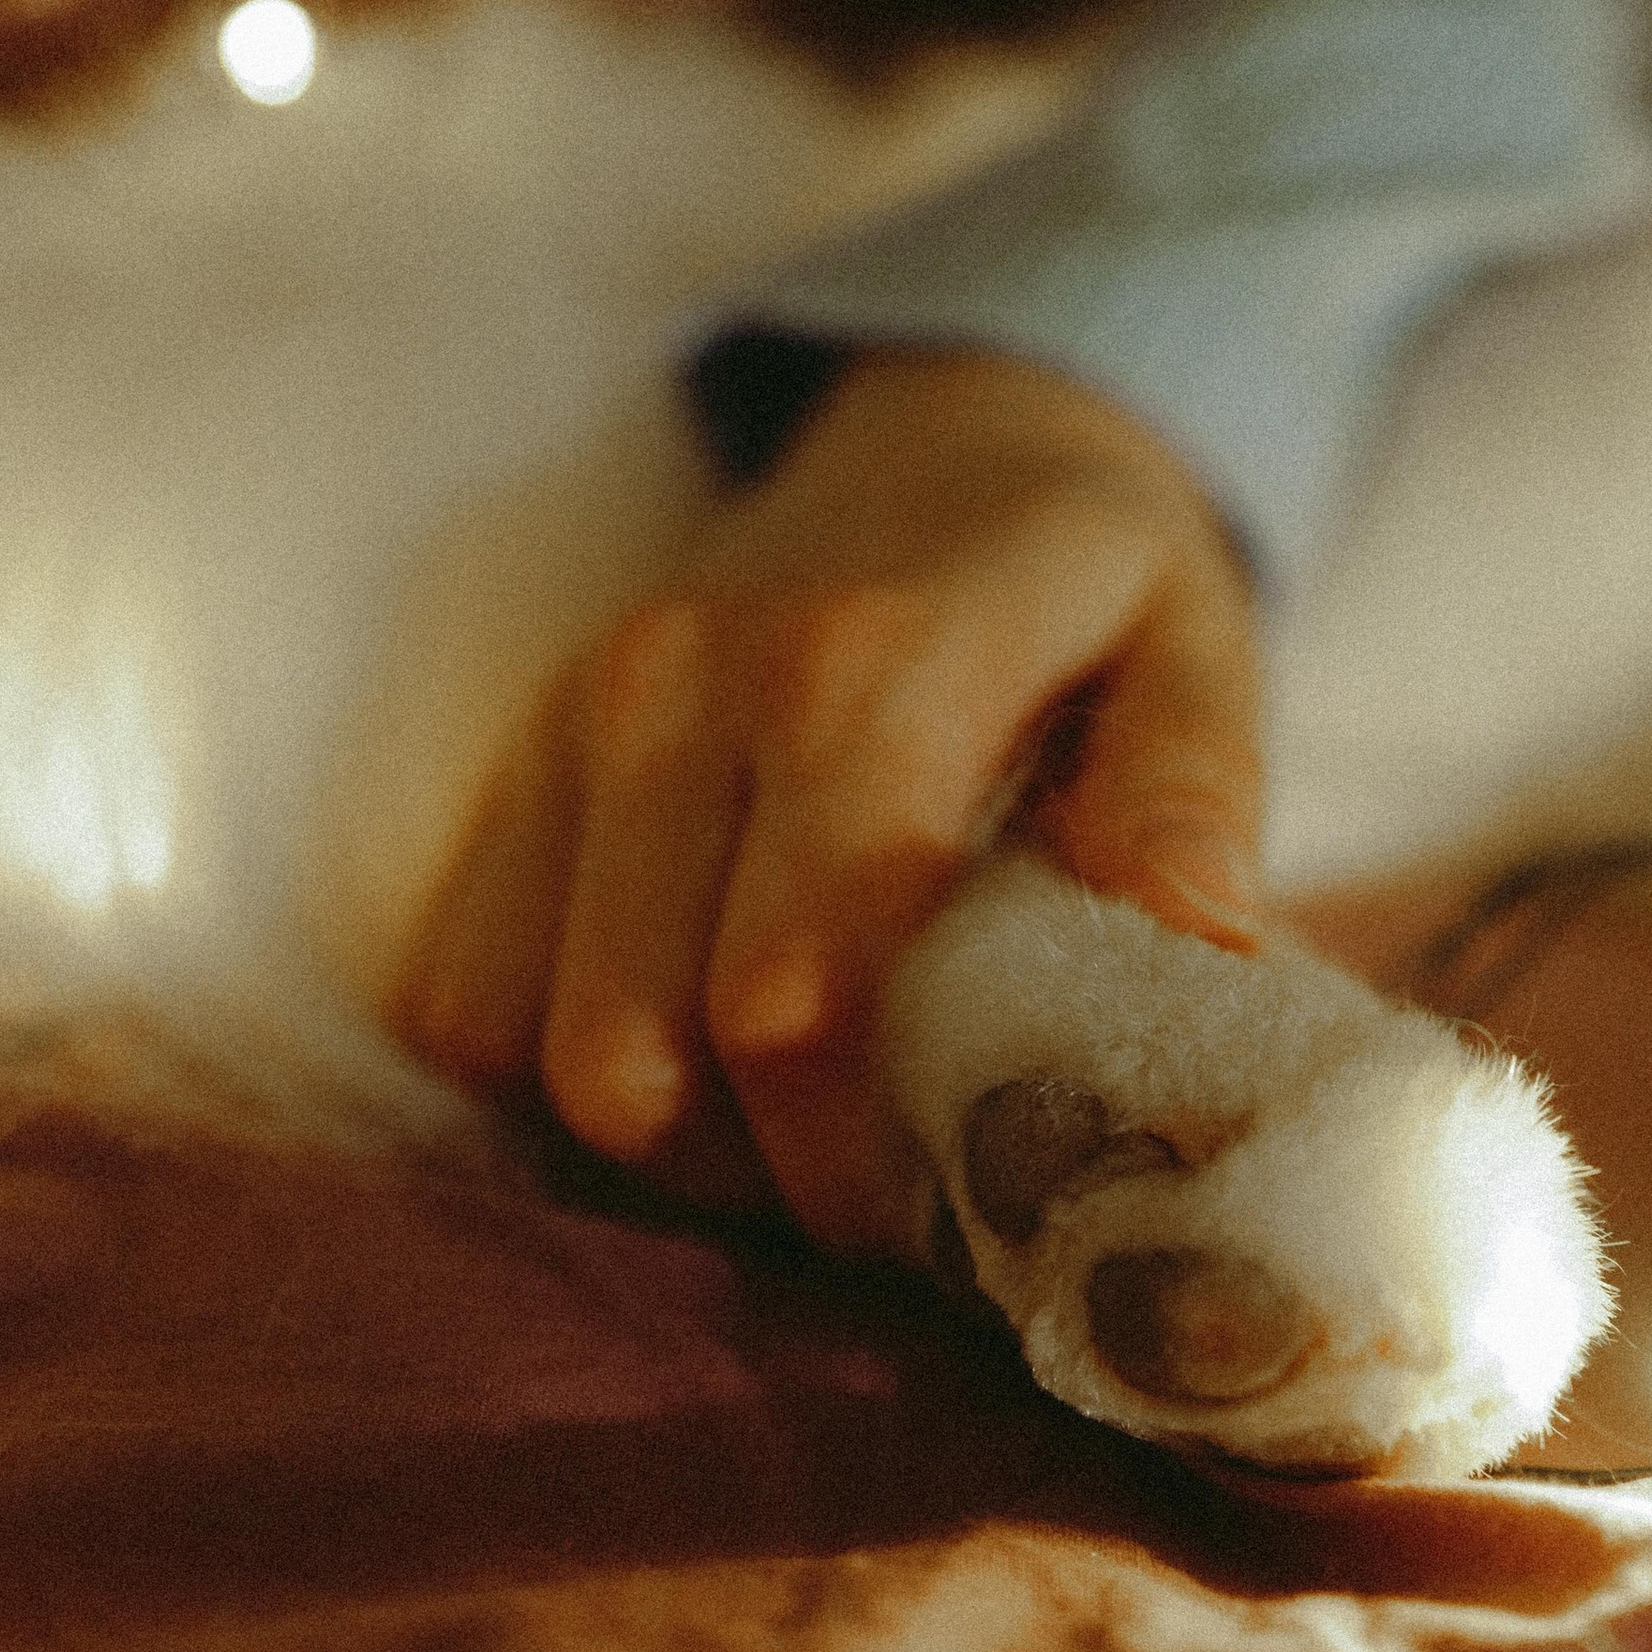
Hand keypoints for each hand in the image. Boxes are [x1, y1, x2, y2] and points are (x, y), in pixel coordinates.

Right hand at [387, 347, 1264, 1252]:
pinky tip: (690, 1061)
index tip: (944, 1218)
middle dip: (748, 1179)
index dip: (849, 1163)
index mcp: (857, 672)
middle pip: (627, 1055)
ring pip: (516, 1041)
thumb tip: (1198, 939)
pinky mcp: (507, 766)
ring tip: (784, 1132)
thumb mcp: (1199, 642)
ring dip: (646, 1139)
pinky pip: (453, 992)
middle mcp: (674, 690)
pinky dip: (547, 1075)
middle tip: (874, 1199)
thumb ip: (1190, 790)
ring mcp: (567, 725)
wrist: (952, 432)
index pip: (788, 1000)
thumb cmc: (1088, 580)